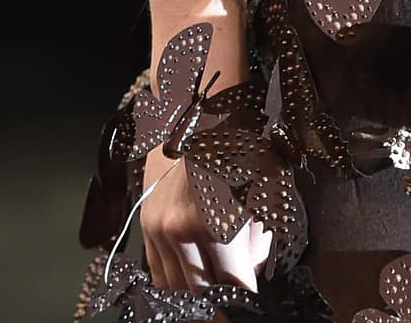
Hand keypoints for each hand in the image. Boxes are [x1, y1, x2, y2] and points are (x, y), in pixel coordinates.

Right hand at [140, 150, 272, 295]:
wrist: (196, 109)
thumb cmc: (238, 141)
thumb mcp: (265, 185)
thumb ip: (259, 240)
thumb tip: (250, 271)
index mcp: (214, 222)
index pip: (232, 284)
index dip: (245, 298)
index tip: (253, 304)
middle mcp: (180, 231)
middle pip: (201, 292)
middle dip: (220, 303)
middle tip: (233, 308)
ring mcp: (158, 229)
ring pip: (176, 287)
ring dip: (196, 298)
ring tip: (214, 302)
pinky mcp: (145, 224)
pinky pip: (157, 272)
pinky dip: (174, 284)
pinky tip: (190, 287)